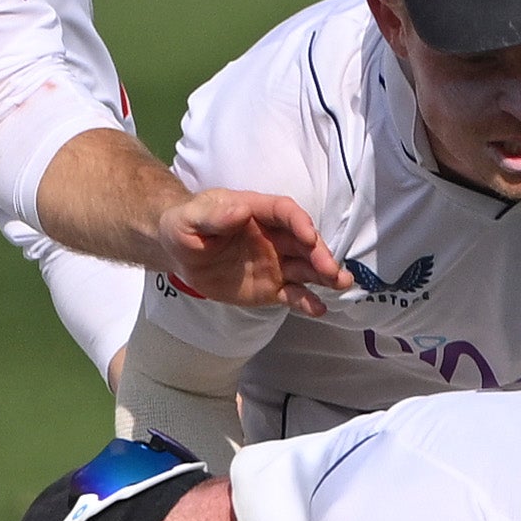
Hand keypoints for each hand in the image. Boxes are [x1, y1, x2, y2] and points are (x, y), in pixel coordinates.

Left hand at [153, 182, 333, 314]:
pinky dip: (306, 301)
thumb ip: (214, 216)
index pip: (285, 213)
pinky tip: (319, 309)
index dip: (299, 222)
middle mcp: (273, 236)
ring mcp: (275, 263)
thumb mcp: (191, 218)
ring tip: (341, 284)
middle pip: (303, 242)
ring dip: (325, 275)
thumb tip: (240, 211)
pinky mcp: (271, 287)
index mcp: (257, 212)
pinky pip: (292, 294)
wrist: (179, 252)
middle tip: (332, 270)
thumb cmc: (185, 225)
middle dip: (319, 254)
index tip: (308, 235)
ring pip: (306, 268)